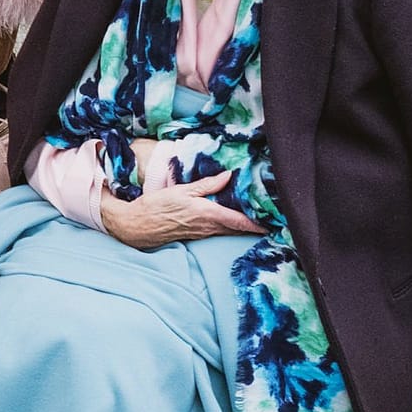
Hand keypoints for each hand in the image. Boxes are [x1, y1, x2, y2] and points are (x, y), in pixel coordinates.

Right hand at [98, 171, 264, 249]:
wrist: (137, 226)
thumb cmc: (157, 207)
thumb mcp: (181, 190)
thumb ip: (206, 185)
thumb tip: (228, 176)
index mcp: (207, 214)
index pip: (239, 221)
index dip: (257, 223)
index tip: (273, 222)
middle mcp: (208, 227)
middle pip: (238, 228)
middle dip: (255, 225)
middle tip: (272, 218)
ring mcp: (202, 233)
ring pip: (229, 230)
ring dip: (243, 226)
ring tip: (258, 219)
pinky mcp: (196, 234)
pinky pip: (218, 231)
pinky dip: (230, 226)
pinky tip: (233, 220)